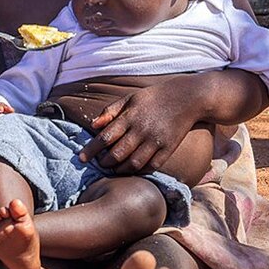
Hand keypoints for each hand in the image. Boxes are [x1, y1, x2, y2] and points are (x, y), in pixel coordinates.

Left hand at [79, 81, 196, 173]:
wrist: (186, 98)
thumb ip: (110, 111)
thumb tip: (92, 125)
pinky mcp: (169, 148)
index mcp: (129, 117)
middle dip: (105, 162)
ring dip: (121, 170)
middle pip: (117, 153)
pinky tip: (133, 170)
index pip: (105, 137)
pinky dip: (140, 171)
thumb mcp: (129, 98)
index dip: (91, 150)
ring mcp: (156, 140)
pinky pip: (152, 166)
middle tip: (99, 165)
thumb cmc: (153, 97)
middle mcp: (141, 130)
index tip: (81, 158)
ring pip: (134, 163)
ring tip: (114, 170)